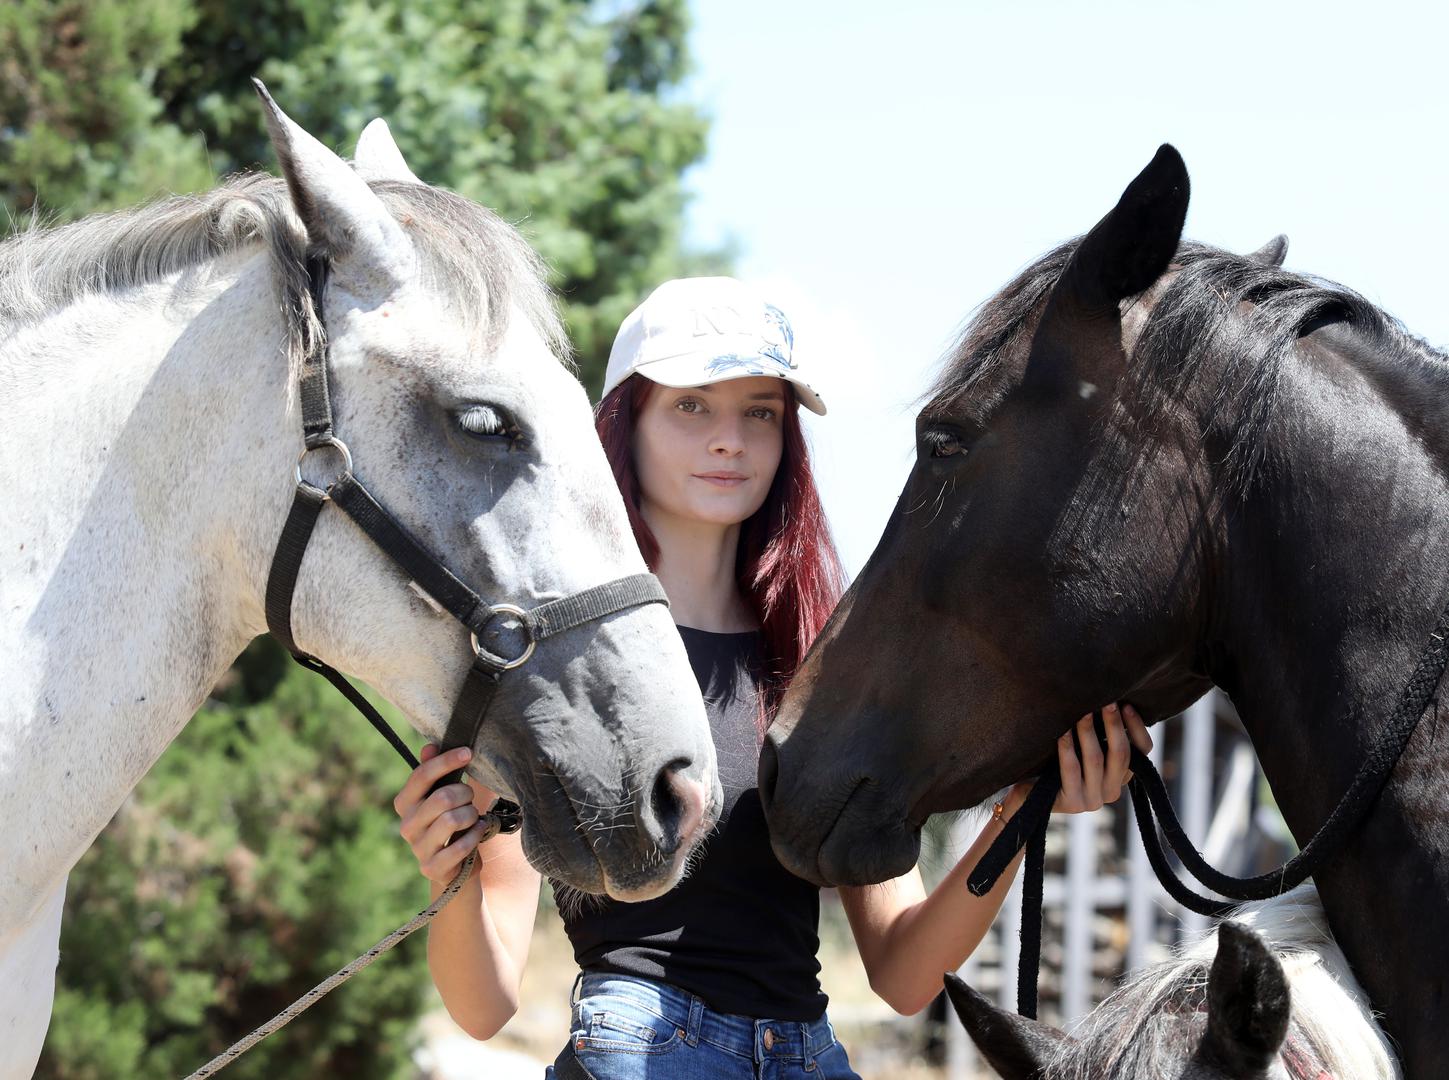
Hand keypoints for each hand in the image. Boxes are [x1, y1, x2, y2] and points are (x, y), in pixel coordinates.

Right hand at [393, 744, 498, 883]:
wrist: (454, 866)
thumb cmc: (450, 821)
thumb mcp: (442, 795)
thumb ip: (435, 772)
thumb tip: (429, 746)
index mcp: (404, 802)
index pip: (422, 775)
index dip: (446, 761)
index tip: (468, 752)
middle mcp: (407, 825)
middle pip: (442, 797)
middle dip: (465, 793)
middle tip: (470, 798)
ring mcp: (418, 848)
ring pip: (452, 820)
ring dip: (471, 815)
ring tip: (473, 817)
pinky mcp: (432, 868)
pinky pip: (460, 846)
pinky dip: (475, 835)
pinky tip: (478, 832)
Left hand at [1051, 703, 1152, 812]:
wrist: (1029, 796)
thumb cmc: (1056, 764)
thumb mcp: (1083, 749)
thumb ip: (1099, 735)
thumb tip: (1107, 700)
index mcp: (1120, 777)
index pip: (1143, 751)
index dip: (1138, 728)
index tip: (1127, 705)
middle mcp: (1112, 791)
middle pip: (1121, 754)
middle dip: (1114, 725)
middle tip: (1107, 702)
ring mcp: (1093, 800)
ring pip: (1095, 760)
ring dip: (1089, 733)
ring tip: (1083, 711)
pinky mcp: (1072, 803)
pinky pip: (1071, 770)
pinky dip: (1067, 748)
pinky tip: (1062, 732)